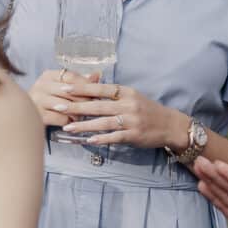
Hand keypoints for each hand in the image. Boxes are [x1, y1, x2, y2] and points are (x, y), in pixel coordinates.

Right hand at [28, 68, 97, 128]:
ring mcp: (38, 101)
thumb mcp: (62, 88)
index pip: (71, 76)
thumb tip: (97, 74)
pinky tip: (71, 122)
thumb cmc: (49, 102)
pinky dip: (70, 121)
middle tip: (94, 106)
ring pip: (67, 106)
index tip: (96, 92)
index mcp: (48, 76)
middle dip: (85, 100)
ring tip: (82, 114)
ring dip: (78, 112)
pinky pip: (62, 119)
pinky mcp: (39, 116)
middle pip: (70, 91)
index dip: (86, 84)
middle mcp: (40, 85)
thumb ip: (80, 81)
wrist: (26, 118)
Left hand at [60, 80, 183, 148]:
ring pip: (103, 122)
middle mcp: (128, 105)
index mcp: (127, 92)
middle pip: (98, 105)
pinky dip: (101, 138)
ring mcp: (131, 121)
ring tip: (67, 126)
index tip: (64, 88)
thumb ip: (114, 94)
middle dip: (75, 106)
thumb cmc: (147, 110)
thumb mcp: (132, 97)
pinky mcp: (134, 135)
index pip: (101, 88)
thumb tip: (91, 88)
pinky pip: (114, 137)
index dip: (82, 88)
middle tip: (57, 105)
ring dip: (83, 125)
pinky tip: (88, 140)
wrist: (169, 125)